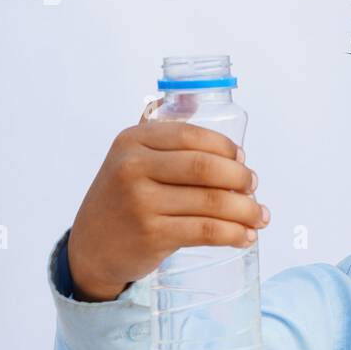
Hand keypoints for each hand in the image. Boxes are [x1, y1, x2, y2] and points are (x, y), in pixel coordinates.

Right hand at [66, 105, 267, 301]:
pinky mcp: (152, 235)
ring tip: (259, 217)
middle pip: (205, 168)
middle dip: (240, 178)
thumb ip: (161, 133)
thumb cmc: (121, 199)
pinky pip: (205, 231)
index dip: (224, 147)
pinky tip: (245, 236)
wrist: (90, 248)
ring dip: (246, 210)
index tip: (242, 159)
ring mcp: (141, 202)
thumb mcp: (129, 157)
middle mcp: (133, 167)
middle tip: (253, 187)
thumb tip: (196, 100)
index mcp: (133, 141)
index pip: (191, 135)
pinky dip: (233, 234)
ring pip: (211, 202)